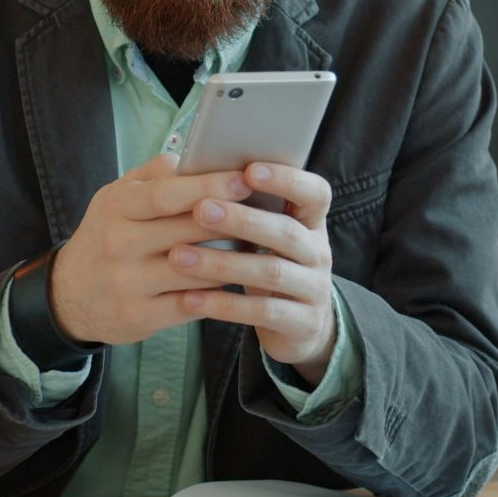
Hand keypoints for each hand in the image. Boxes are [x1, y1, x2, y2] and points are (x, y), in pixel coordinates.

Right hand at [50, 153, 251, 346]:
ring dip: (233, 259)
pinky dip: (219, 294)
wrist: (69, 294)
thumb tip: (194, 153)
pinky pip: (191, 303)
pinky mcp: (139, 315)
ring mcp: (128, 282)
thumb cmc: (105, 236)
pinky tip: (238, 283)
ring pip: (195, 269)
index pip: (167, 195)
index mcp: (116, 207)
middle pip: (186, 230)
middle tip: (268, 212)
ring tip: (261, 247)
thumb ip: (153, 176)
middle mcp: (118, 243)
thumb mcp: (116, 199)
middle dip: (232, 221)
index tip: (246, 179)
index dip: (209, 186)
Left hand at [168, 163, 337, 384]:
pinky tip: (190, 299)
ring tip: (179, 256)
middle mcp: (319, 252)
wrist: (297, 326)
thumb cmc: (267, 262)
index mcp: (311, 221)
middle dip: (242, 219)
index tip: (249, 170)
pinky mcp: (302, 323)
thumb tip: (193, 171)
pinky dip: (223, 305)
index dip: (287, 180)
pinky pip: (262, 312)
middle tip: (201, 210)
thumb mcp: (266, 234)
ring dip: (222, 263)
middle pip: (286, 232)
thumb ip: (244, 206)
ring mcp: (314, 289)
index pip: (314, 193)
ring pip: (271, 272)